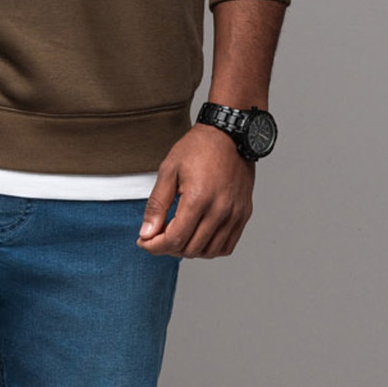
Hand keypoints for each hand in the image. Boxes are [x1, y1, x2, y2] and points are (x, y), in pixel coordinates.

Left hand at [137, 127, 254, 257]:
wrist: (230, 134)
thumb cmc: (198, 148)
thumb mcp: (168, 171)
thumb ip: (157, 205)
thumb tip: (146, 233)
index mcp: (199, 198)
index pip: (174, 239)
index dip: (154, 246)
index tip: (143, 241)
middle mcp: (220, 210)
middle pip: (190, 248)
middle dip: (167, 248)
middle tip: (156, 236)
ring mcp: (235, 214)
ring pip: (208, 252)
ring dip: (188, 250)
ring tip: (177, 235)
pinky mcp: (244, 214)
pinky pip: (227, 246)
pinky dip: (209, 249)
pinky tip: (197, 236)